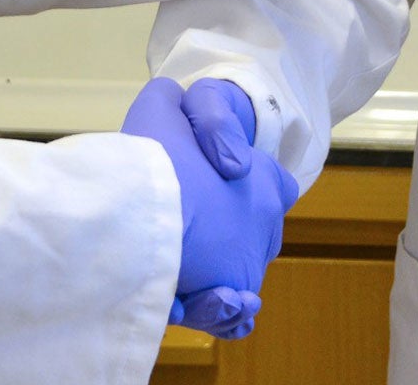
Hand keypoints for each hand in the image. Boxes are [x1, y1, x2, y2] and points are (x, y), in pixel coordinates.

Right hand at [123, 78, 297, 329]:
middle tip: (186, 234)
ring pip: (237, 277)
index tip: (217, 185)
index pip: (274, 184)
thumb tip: (178, 106)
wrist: (143, 212)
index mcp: (263, 182)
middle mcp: (264, 227)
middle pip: (254, 235)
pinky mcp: (228, 302)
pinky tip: (187, 303)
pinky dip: (214, 311)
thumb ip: (173, 102)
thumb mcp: (161, 108)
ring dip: (214, 278)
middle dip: (226, 238)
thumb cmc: (152, 159)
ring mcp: (250, 267)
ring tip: (181, 273)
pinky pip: (229, 315)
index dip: (248, 183)